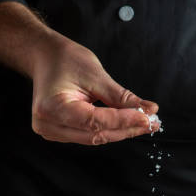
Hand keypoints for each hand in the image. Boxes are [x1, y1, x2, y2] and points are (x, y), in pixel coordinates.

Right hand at [30, 32, 158, 144]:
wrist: (44, 57)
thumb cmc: (64, 60)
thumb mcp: (95, 74)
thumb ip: (120, 97)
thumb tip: (147, 109)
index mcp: (52, 107)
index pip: (95, 121)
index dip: (124, 121)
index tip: (147, 117)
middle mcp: (48, 124)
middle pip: (96, 134)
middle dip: (127, 128)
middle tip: (152, 122)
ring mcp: (52, 131)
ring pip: (94, 138)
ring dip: (121, 131)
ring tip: (144, 122)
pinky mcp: (60, 132)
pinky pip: (89, 135)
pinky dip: (109, 130)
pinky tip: (127, 123)